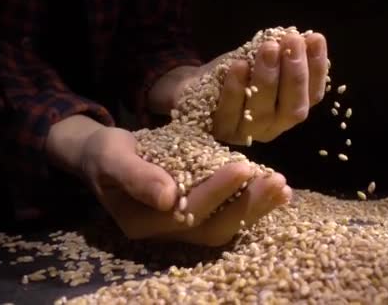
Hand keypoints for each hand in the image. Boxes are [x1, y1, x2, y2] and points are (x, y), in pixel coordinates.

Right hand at [80, 127, 291, 245]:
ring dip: (256, 209)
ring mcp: (181, 230)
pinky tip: (277, 193)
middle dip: (246, 204)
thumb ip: (136, 176)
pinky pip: (227, 219)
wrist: (103, 158)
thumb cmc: (105, 153)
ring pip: (224, 227)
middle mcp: (164, 234)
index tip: (243, 166)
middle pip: (212, 227)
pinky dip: (253, 206)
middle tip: (277, 180)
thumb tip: (168, 197)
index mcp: (141, 222)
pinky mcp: (196, 219)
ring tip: (283, 188)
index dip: (216, 191)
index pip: (185, 211)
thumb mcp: (112, 156)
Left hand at [147, 33, 328, 144]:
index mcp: (289, 109)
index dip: (317, 68)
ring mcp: (246, 133)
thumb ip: (284, 53)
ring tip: (269, 48)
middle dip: (295, 74)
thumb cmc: (234, 72)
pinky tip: (240, 65)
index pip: (312, 95)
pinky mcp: (220, 131)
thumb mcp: (260, 58)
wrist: (192, 86)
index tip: (315, 38)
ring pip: (262, 113)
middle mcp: (273, 127)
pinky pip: (230, 113)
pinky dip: (236, 89)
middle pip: (292, 110)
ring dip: (268, 78)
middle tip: (292, 41)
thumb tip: (310, 38)